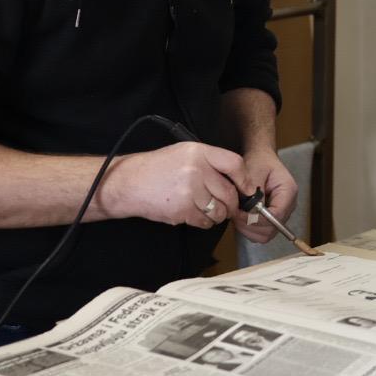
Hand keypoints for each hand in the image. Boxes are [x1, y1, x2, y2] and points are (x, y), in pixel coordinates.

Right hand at [101, 142, 248, 228]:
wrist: (129, 183)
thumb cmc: (158, 168)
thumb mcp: (185, 153)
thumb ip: (210, 162)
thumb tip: (237, 180)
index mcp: (199, 152)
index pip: (234, 164)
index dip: (244, 180)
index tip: (246, 190)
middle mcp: (196, 170)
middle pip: (229, 193)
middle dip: (232, 204)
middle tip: (228, 207)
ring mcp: (189, 191)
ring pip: (219, 210)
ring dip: (219, 215)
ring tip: (210, 211)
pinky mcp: (181, 210)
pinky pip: (205, 222)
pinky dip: (205, 222)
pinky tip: (196, 216)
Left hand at [232, 147, 298, 244]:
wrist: (261, 159)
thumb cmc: (259, 162)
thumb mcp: (254, 170)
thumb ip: (253, 190)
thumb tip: (251, 210)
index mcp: (288, 192)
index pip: (276, 215)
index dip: (256, 219)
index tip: (239, 212)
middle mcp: (288, 206)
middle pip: (271, 229)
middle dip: (250, 225)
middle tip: (235, 213)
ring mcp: (281, 215)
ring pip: (265, 235)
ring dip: (247, 228)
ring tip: (237, 213)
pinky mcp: (272, 219)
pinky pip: (260, 234)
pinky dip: (248, 229)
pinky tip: (241, 216)